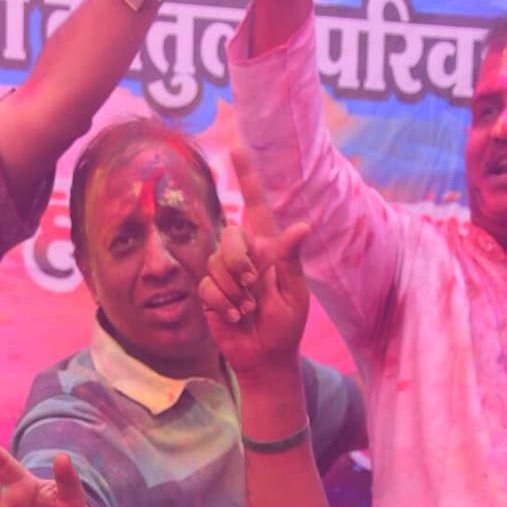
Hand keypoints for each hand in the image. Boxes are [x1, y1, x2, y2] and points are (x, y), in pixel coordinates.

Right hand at [199, 148, 311, 376]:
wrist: (265, 358)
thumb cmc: (286, 327)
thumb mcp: (295, 294)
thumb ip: (291, 260)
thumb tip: (299, 227)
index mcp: (269, 248)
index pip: (256, 205)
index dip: (246, 177)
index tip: (235, 148)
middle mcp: (245, 255)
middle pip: (230, 236)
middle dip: (238, 262)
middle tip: (252, 287)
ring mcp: (225, 274)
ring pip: (215, 264)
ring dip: (232, 291)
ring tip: (246, 310)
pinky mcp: (210, 293)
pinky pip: (207, 287)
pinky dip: (221, 305)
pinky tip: (234, 318)